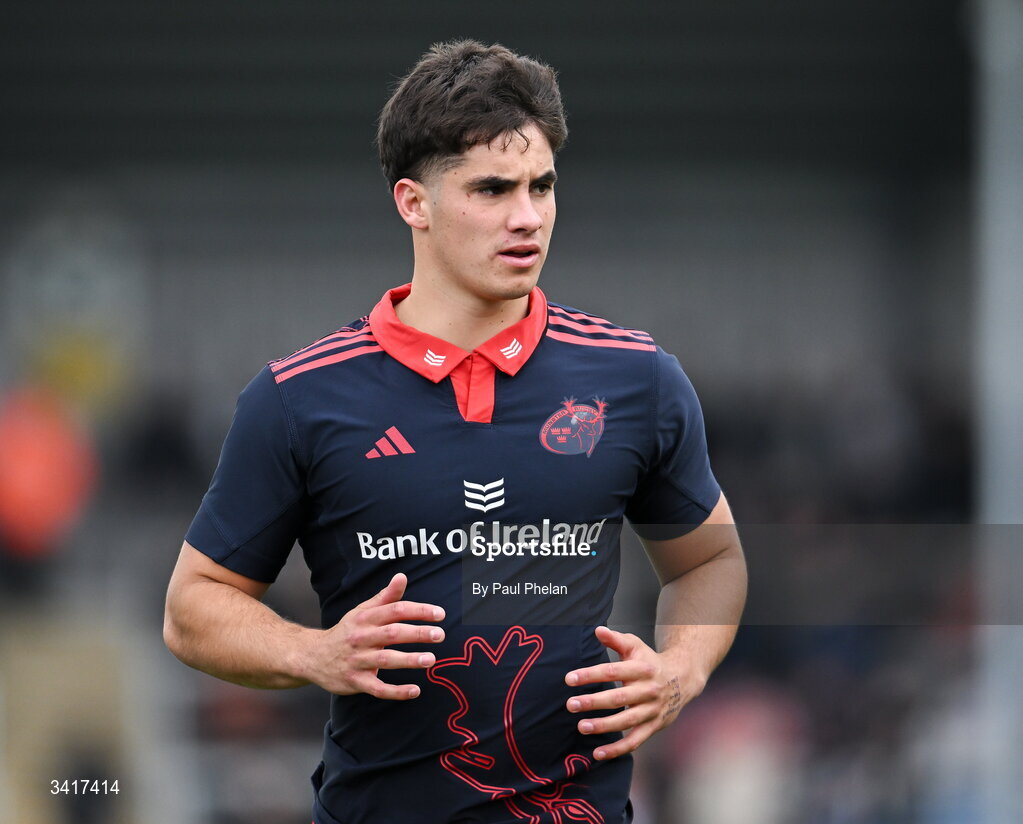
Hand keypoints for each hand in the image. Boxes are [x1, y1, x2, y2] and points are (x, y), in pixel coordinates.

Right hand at [302, 573, 444, 699]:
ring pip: (386, 660)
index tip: (440, 614)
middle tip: (440, 634)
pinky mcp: (355, 681)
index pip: (395, 610)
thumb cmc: (346, 631)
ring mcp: (358, 660)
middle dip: (417, 633)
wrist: (312, 656)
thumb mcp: (362, 611)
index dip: (419, 610)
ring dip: (409, 660)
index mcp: (366, 618)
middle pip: (392, 633)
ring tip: (430, 659)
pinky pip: (377, 688)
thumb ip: (385, 597)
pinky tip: (415, 690)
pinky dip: (396, 691)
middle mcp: (362, 637)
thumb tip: (402, 577)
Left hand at [564, 626, 702, 760]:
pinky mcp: (654, 726)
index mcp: (642, 669)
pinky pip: (635, 741)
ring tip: (582, 726)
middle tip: (571, 704)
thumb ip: (616, 639)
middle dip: (593, 702)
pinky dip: (617, 749)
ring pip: (626, 721)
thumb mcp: (635, 646)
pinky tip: (598, 753)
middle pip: (618, 697)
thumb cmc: (649, 662)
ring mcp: (652, 710)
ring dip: (603, 726)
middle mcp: (648, 690)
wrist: (682, 679)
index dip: (590, 675)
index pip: (612, 671)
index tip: (569, 679)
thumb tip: (597, 630)